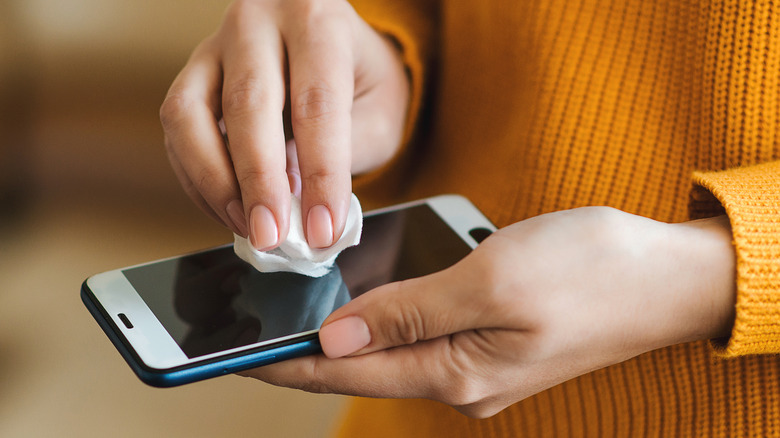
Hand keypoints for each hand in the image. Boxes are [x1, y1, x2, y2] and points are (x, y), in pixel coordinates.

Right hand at [160, 0, 408, 249]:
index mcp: (318, 19)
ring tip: (248, 226)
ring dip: (215, 182)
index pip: (318, 103)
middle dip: (259, 182)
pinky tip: (230, 211)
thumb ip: (348, 153)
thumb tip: (307, 212)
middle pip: (248, 103)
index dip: (320, 173)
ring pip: (190, 114)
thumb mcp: (380, 110)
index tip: (323, 229)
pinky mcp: (191, 76)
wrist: (332, 45)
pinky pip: (176, 131)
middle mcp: (259, 20)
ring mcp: (215, 45)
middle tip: (272, 235)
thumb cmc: (360, 80)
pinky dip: (199, 180)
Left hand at [241, 207, 735, 417]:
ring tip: (288, 315)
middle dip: (301, 349)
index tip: (228, 352)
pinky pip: (419, 334)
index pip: (345, 372)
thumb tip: (335, 338)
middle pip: (360, 367)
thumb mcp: (493, 280)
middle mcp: (460, 379)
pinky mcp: (489, 339)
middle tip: (246, 326)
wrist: (667, 276)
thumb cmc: (590, 271)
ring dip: (339, 334)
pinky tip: (359, 305)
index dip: (282, 361)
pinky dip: (381, 318)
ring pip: (388, 351)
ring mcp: (476, 362)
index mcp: (457, 373)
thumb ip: (410, 312)